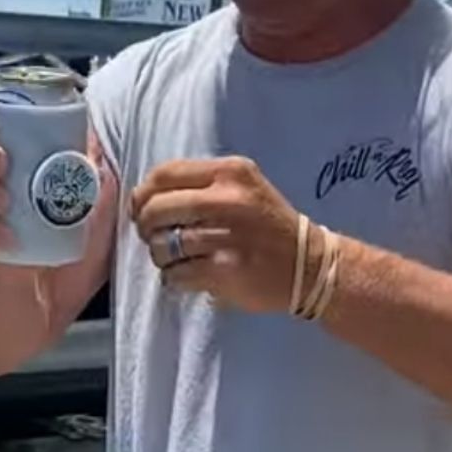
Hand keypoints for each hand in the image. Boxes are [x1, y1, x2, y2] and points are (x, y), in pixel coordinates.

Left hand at [129, 157, 303, 314]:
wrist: (308, 264)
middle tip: (154, 238)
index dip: (142, 194)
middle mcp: (227, 199)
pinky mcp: (224, 270)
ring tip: (176, 259)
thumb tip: (146, 197)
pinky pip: (175, 274)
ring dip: (160, 257)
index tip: (142, 210)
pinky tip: (188, 276)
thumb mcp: (242, 187)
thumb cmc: (268, 224)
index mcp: (229, 172)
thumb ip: (199, 185)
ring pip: (162, 245)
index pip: (163, 174)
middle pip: (156, 209)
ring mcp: (225, 236)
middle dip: (146, 227)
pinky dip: (174, 278)